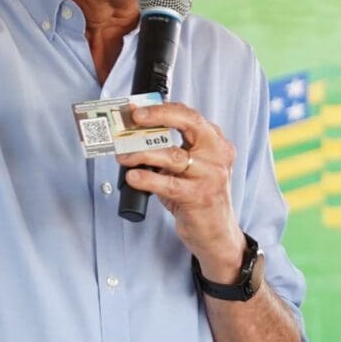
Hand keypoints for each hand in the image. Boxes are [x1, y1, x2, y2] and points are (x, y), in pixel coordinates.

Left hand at [118, 102, 240, 269]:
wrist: (216, 233)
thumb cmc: (196, 196)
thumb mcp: (185, 168)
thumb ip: (166, 149)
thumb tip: (133, 132)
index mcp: (215, 142)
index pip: (190, 115)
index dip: (162, 109)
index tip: (137, 110)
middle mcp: (217, 154)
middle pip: (189, 123)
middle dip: (158, 117)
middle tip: (134, 119)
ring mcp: (211, 175)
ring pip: (173, 156)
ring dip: (142, 153)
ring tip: (123, 156)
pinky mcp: (200, 196)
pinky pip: (169, 184)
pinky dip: (147, 179)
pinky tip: (134, 177)